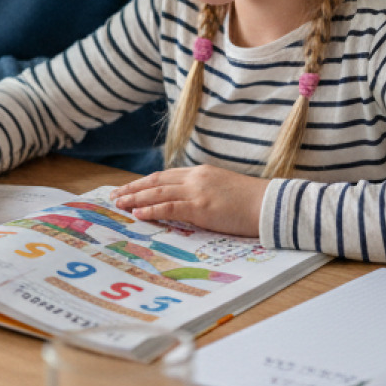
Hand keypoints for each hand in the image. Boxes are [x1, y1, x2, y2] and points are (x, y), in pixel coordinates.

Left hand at [111, 165, 268, 236]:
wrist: (270, 204)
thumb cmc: (251, 201)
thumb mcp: (224, 190)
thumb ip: (205, 192)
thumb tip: (191, 204)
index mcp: (201, 173)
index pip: (166, 175)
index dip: (145, 182)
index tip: (130, 187)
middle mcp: (195, 178)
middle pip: (156, 180)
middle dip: (133, 188)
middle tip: (115, 195)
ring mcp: (197, 191)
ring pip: (158, 192)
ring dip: (135, 198)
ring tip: (119, 204)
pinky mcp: (201, 207)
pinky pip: (169, 207)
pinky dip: (151, 209)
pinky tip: (137, 213)